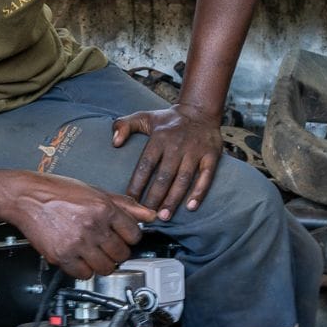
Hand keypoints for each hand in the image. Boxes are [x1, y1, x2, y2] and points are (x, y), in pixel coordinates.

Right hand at [5, 172, 156, 278]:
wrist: (25, 197)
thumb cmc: (56, 191)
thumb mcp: (94, 191)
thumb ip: (124, 205)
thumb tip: (149, 214)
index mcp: (103, 207)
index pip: (134, 234)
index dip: (129, 237)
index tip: (122, 237)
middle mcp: (93, 225)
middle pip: (122, 254)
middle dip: (117, 252)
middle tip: (108, 246)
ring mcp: (77, 243)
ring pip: (106, 268)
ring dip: (103, 264)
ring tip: (94, 254)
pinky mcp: (62, 255)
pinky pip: (84, 275)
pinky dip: (84, 270)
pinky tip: (80, 258)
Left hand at [111, 103, 223, 218]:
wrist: (200, 110)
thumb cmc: (168, 119)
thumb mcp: (143, 116)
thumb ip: (124, 126)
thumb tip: (114, 143)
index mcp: (159, 137)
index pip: (145, 164)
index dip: (137, 184)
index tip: (130, 200)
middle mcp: (177, 145)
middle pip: (164, 176)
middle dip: (155, 197)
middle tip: (147, 215)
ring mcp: (195, 151)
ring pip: (183, 179)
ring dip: (173, 199)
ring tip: (164, 216)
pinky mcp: (211, 155)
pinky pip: (206, 176)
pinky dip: (199, 192)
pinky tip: (191, 207)